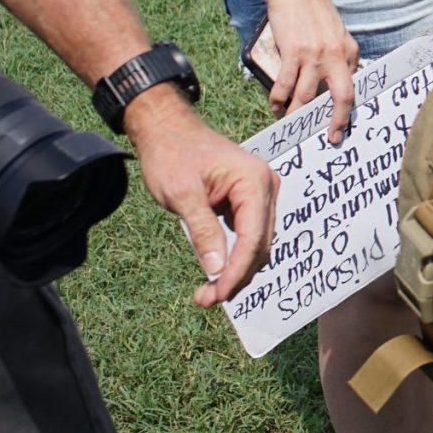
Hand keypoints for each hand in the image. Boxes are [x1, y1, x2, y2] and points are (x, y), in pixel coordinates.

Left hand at [121, 88, 276, 307]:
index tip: (217, 295)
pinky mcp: (248, 203)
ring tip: (206, 293)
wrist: (167, 131)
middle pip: (260, 245)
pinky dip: (232, 258)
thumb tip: (216, 269)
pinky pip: (247, 237)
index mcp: (254, 181)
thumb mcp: (182, 195)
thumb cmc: (173, 155)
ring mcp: (259, 195)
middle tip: (205, 300)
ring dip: (234, 271)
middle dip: (235, 276)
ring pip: (256, 246)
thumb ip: (203, 231)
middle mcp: (265, 188)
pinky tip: (214, 274)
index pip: (254, 237)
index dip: (237, 270)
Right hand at [262, 0, 359, 141]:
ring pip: (306, 97)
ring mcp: (314, 56)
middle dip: (336, 121)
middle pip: (341, 97)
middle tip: (330, 137)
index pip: (352, 87)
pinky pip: (285, 84)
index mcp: (349, 52)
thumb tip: (338, 80)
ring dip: (296, 114)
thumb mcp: (338, 34)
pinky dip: (278, 98)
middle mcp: (336, 56)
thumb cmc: (315, 12)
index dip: (346, 109)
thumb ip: (340, 57)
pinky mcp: (293, 52)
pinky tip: (275, 105)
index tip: (341, 125)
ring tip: (289, 122)